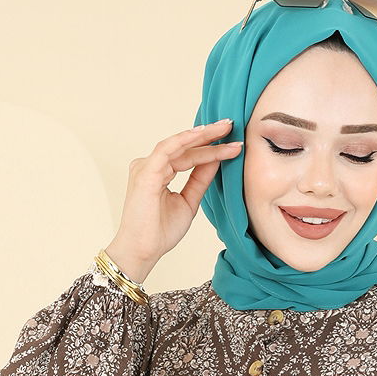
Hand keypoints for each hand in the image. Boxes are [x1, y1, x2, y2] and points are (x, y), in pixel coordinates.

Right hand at [104, 120, 242, 282]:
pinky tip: (203, 135)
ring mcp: (146, 167)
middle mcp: (150, 165)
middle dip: (209, 136)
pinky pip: (167, 150)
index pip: (189, 156)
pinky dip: (186, 141)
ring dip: (202, 136)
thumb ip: (200, 180)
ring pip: (179, 146)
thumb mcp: (188, 202)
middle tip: (231, 125)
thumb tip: (216, 160)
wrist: (143, 251)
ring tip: (224, 129)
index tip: (234, 145)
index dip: (211, 150)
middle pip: (184, 147)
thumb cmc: (160, 232)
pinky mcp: (145, 172)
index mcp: (159, 172)